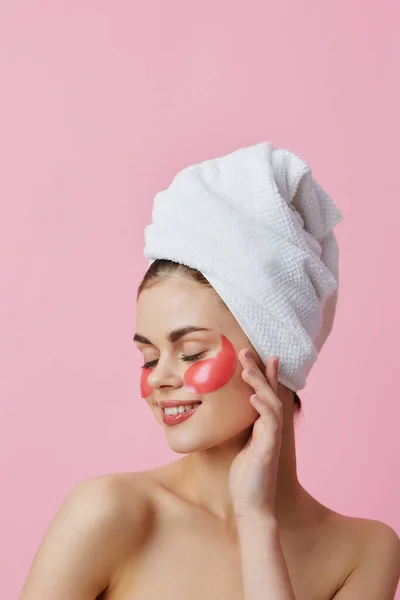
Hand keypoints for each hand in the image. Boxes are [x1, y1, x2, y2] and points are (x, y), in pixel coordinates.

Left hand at [229, 349, 282, 518]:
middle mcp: (271, 429)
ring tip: (246, 368)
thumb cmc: (245, 477)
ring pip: (270, 403)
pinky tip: (254, 397)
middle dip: (259, 370)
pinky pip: (270, 424)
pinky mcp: (269, 449)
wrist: (252, 506)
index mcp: (263, 426)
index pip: (266, 394)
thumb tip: (225, 413)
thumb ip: (239, 429)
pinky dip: (262, 408)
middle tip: (246, 350)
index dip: (265, 373)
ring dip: (259, 384)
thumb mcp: (239, 446)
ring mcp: (272, 438)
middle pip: (269, 392)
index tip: (260, 353)